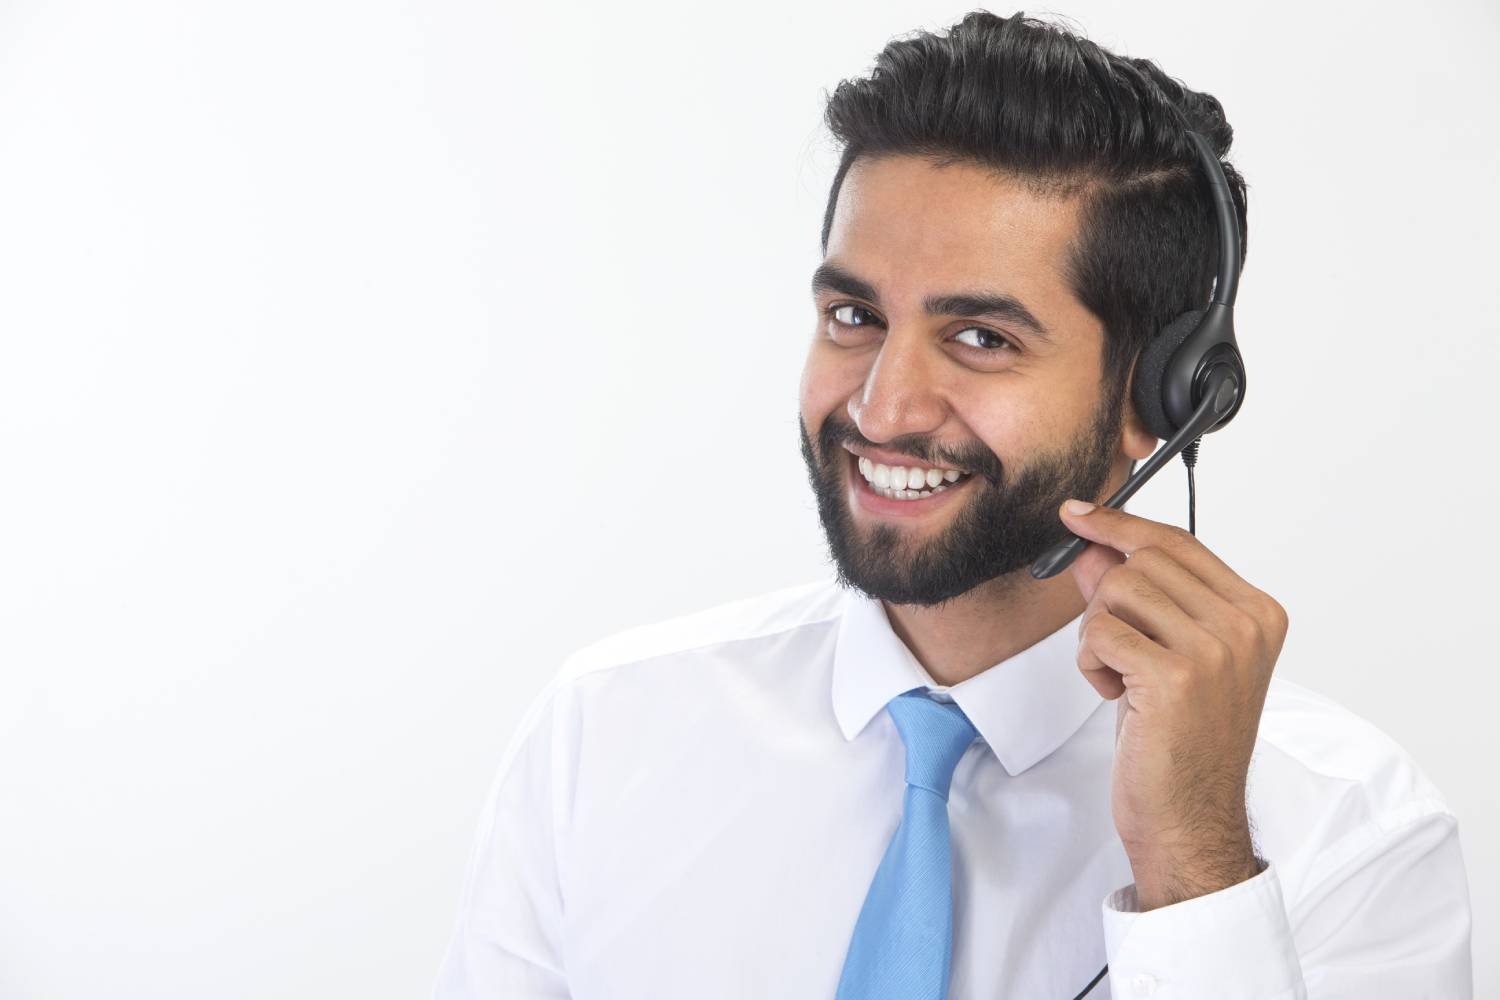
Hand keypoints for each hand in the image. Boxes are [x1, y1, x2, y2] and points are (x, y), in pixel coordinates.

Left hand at [1058, 498, 1288, 910]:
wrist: (1190, 819)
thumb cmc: (1177, 741)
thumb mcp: (1159, 654)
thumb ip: (1135, 597)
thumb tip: (1090, 545)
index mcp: (1257, 613)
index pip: (1179, 543)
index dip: (1121, 525)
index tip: (1079, 514)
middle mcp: (1246, 625)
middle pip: (1142, 561)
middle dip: (1107, 599)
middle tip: (1115, 650)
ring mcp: (1217, 649)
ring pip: (1116, 591)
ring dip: (1097, 636)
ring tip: (1122, 679)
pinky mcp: (1177, 675)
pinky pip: (1100, 631)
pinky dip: (1091, 663)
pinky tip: (1117, 696)